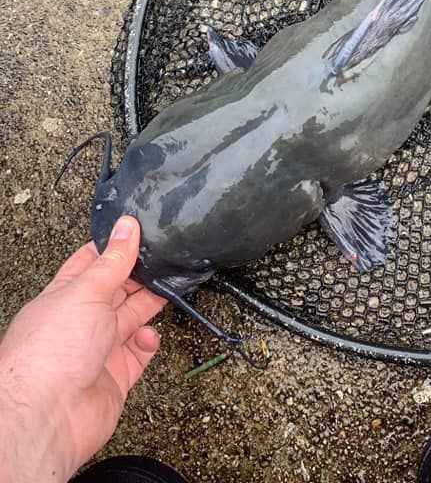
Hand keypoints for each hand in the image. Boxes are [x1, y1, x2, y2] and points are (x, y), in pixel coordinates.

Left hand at [0, 216, 166, 482]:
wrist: (49, 416)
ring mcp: (98, 350)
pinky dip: (148, 343)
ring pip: (131, 319)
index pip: (91, 264)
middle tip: (165, 260)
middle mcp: (81, 322)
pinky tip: (148, 336)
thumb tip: (127, 225)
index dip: (114, 248)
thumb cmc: (51, 351)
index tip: (139, 232)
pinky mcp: (115, 377)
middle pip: (117, 290)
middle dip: (140, 276)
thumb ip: (113, 260)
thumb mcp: (86, 291)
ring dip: (150, 305)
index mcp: (65, 296)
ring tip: (169, 289)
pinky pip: (139, 354)